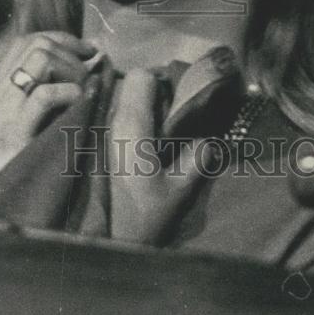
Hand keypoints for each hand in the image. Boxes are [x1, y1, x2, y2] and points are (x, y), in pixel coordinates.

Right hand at [0, 31, 95, 223]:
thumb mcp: (7, 135)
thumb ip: (28, 107)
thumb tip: (67, 81)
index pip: (24, 42)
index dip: (60, 40)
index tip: (85, 53)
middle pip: (35, 43)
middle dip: (71, 50)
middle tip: (91, 70)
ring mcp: (0, 113)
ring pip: (39, 57)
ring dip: (71, 68)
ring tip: (83, 91)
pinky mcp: (11, 134)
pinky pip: (43, 95)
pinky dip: (69, 93)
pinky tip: (79, 107)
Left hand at [108, 69, 209, 244]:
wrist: (111, 238)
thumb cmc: (144, 213)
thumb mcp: (179, 189)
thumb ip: (196, 158)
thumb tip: (208, 138)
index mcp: (132, 125)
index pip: (142, 76)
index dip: (163, 79)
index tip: (179, 96)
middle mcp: (114, 121)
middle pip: (133, 82)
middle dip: (155, 90)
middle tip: (174, 112)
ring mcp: (106, 131)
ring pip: (126, 98)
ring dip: (146, 104)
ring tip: (164, 128)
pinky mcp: (105, 142)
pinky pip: (121, 115)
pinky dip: (137, 118)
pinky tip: (150, 141)